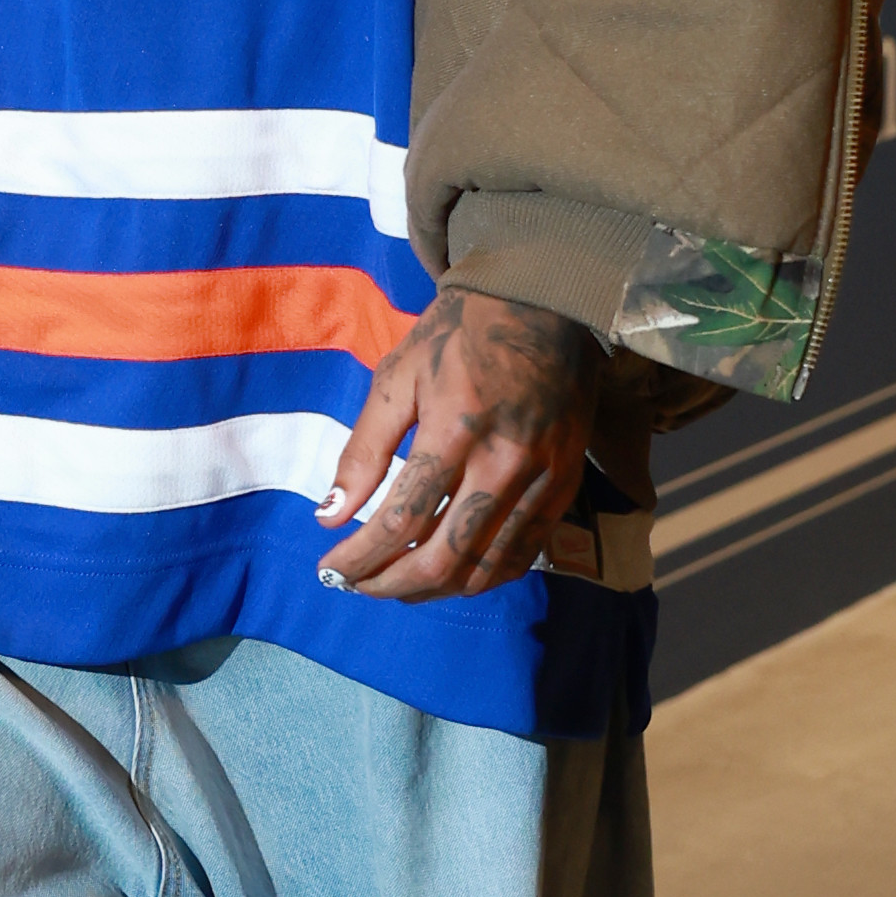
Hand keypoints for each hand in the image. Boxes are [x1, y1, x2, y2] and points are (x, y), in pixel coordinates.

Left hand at [315, 287, 604, 600]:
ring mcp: (541, 481)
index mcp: (454, 431)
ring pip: (484, 569)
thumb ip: (364, 450)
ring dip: (433, 590)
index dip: (359, 557)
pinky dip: (480, 576)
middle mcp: (503, 464)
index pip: (400, 520)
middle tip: (358, 586)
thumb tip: (331, 514)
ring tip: (396, 586)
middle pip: (443, 558)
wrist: (546, 306)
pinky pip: (521, 555)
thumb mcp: (397, 377)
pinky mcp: (565, 488)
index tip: (330, 569)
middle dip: (390, 584)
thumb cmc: (458, 336)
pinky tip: (449, 573)